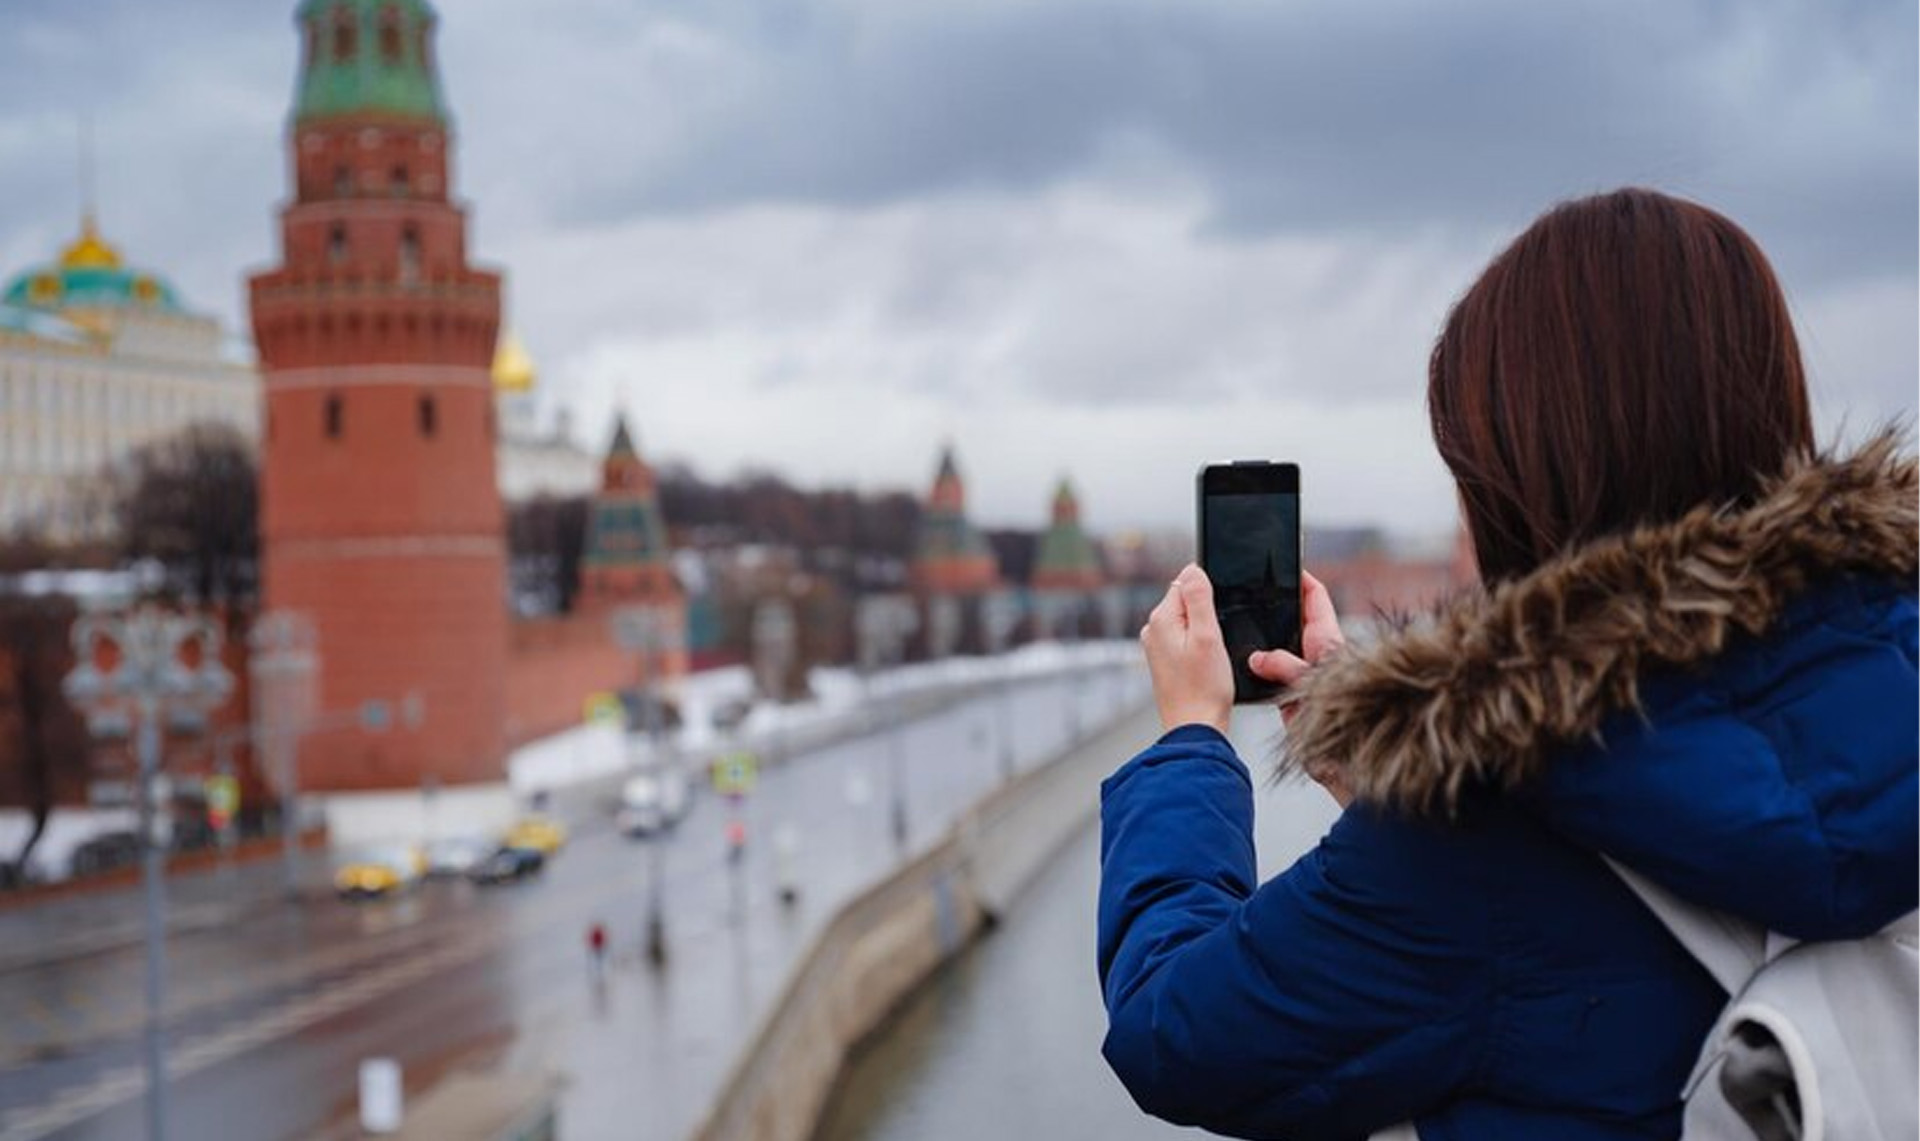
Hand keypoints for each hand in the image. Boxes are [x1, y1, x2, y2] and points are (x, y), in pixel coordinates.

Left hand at [1139, 564, 1232, 735]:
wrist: (1195, 726)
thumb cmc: (1204, 688)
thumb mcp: (1208, 636)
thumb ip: (1199, 598)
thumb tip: (1192, 569)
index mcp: (1161, 619)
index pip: (1187, 582)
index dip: (1210, 597)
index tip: (1217, 620)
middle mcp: (1153, 629)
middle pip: (1187, 601)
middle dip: (1207, 615)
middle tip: (1216, 643)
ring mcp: (1156, 646)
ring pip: (1188, 621)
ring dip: (1204, 632)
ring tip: (1210, 658)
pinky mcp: (1164, 659)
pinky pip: (1185, 639)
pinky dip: (1198, 646)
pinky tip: (1205, 665)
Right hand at [1247, 571, 1349, 804]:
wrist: (1343, 760)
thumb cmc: (1340, 714)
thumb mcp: (1309, 679)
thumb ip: (1283, 663)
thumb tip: (1258, 658)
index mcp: (1327, 640)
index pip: (1316, 598)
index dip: (1301, 579)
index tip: (1286, 565)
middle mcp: (1317, 653)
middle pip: (1294, 619)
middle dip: (1275, 607)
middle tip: (1253, 593)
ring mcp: (1304, 673)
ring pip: (1280, 645)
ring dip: (1264, 639)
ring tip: (1243, 626)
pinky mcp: (1292, 694)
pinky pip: (1271, 672)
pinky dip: (1258, 667)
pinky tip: (1243, 665)